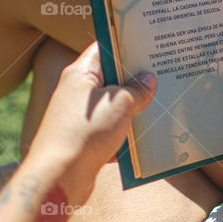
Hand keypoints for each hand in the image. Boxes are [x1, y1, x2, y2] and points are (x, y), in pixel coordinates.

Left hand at [25, 42, 155, 204]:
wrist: (59, 177)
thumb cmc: (84, 133)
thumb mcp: (120, 105)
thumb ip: (137, 90)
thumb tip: (149, 80)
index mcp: (81, 73)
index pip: (106, 49)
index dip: (127, 45)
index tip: (150, 44)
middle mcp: (77, 92)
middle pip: (112, 78)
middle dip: (136, 80)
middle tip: (163, 75)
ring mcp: (80, 117)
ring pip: (113, 106)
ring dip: (133, 109)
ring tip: (160, 104)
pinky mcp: (84, 140)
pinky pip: (111, 130)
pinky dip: (126, 132)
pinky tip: (147, 134)